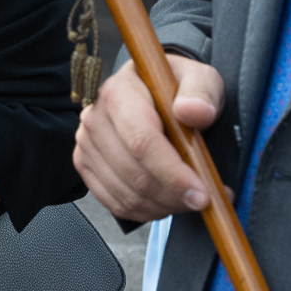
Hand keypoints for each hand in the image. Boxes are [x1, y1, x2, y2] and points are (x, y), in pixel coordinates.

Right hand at [74, 55, 229, 222]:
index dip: (173, 174)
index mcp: (118, 93)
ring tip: (189, 199)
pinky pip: (115, 203)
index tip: (201, 194)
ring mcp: (87, 144)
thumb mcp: (201, 79)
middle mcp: (95, 118)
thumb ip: (202, 92)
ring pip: (126, 194)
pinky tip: (167, 202)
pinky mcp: (85, 164)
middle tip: (204, 200)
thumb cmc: (176, 88)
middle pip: (134, 174)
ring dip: (164, 206)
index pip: (141, 142)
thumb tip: (195, 112)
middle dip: (174, 196)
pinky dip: (146, 211)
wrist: (153, 93)